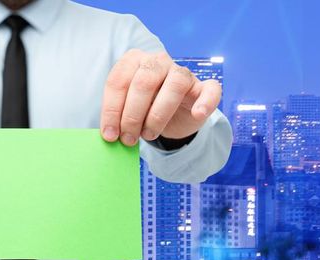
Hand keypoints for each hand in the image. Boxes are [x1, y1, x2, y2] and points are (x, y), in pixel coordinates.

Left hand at [100, 49, 220, 145]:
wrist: (172, 117)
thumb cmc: (143, 109)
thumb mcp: (125, 110)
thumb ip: (117, 116)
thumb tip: (109, 135)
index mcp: (133, 61)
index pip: (118, 81)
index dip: (112, 110)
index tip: (109, 135)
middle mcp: (157, 61)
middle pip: (143, 83)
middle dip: (132, 115)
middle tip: (128, 139)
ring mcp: (182, 72)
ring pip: (174, 86)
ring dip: (158, 115)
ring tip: (148, 135)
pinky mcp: (204, 86)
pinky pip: (210, 89)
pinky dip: (205, 102)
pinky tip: (197, 114)